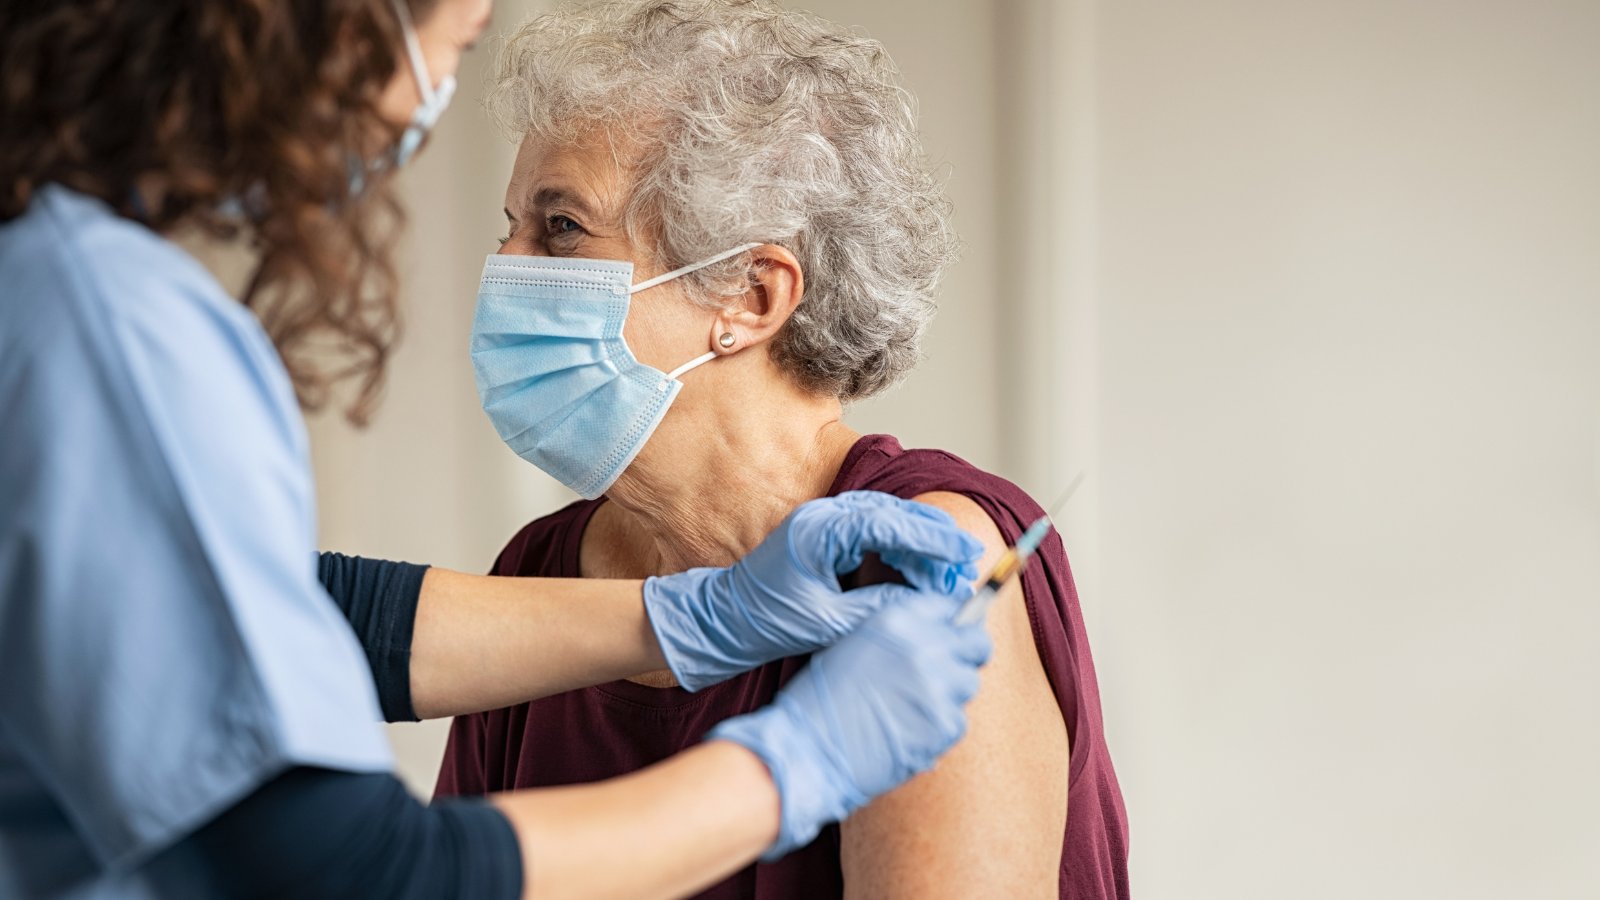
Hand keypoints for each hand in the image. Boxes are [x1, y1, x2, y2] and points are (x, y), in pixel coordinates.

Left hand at [643, 491, 982, 690]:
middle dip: (933, 539)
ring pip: (886, 520)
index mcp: (819, 531)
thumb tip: (926, 605)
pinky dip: (900, 548)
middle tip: (967, 563)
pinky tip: (918, 570)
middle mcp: (822, 516)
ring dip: (919, 543)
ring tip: (950, 571)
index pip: (889, 523)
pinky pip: (872, 531)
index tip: (965, 553)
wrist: (724, 620)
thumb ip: (878, 609)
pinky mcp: (824, 534)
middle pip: (893, 514)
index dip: (932, 538)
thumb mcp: (829, 623)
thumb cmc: (766, 622)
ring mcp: (822, 521)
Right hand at [707, 587, 992, 858]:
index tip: (950, 636)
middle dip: (967, 654)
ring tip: (912, 708)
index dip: (952, 624)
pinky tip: (908, 731)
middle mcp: (924, 647)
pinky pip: (958, 720)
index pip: (951, 607)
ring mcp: (939, 686)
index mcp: (897, 620)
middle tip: (948, 671)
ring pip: (969, 683)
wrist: (808, 749)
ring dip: (949, 694)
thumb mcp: (855, 644)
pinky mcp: (945, 725)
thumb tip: (938, 635)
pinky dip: (939, 727)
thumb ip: (899, 635)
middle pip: (976, 643)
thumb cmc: (821, 700)